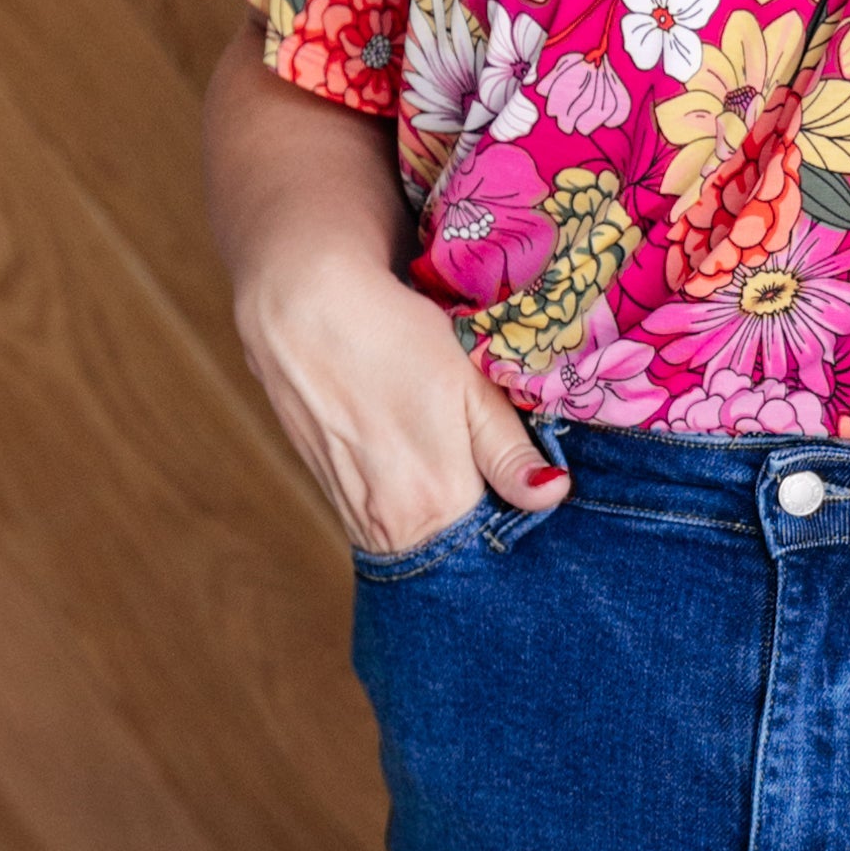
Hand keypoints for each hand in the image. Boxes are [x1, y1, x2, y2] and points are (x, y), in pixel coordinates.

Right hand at [232, 254, 565, 557]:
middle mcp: (389, 524)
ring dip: (436, 506)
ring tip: (442, 447)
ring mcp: (350, 512)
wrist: (298, 307)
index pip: (495, 540)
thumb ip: (509, 451)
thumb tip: (552, 496)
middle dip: (478, 515)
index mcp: (437, 503)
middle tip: (490, 462)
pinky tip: (405, 446)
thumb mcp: (467, 385)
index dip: (514, 511)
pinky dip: (400, 493)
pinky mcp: (326, 491)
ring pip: (414, 530)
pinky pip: (379, 514)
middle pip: (453, 543)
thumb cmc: (392, 338)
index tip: (520, 478)